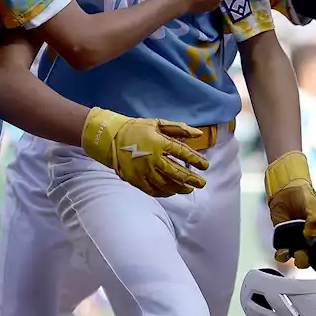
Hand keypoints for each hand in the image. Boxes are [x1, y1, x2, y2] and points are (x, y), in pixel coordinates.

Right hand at [80, 107, 210, 196]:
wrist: (110, 138)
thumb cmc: (136, 129)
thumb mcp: (157, 123)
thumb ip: (179, 129)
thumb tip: (198, 134)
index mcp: (160, 143)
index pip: (183, 153)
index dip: (196, 160)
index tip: (206, 166)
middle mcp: (153, 159)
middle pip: (177, 173)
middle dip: (192, 180)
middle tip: (202, 183)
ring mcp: (144, 171)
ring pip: (166, 184)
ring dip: (180, 188)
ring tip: (189, 189)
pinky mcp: (136, 180)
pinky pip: (153, 190)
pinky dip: (164, 193)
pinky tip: (172, 192)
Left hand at [265, 151, 315, 268]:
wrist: (284, 190)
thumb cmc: (304, 196)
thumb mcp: (314, 206)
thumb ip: (314, 220)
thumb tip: (309, 234)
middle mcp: (313, 240)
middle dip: (312, 260)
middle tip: (307, 254)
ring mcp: (298, 241)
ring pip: (300, 258)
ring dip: (298, 260)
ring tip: (295, 253)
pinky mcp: (284, 240)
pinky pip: (284, 253)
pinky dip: (283, 255)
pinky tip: (282, 252)